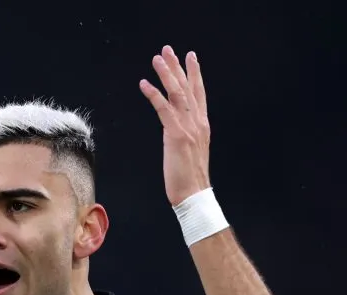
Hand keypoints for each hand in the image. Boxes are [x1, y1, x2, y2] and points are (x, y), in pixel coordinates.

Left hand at [139, 46, 210, 205]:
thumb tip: (177, 128)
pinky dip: (154, 95)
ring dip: (166, 74)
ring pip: (177, 94)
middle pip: (188, 88)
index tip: (191, 58)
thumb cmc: (189, 177)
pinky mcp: (176, 135)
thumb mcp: (190, 150)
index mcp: (202, 126)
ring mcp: (188, 128)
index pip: (199, 94)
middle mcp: (198, 123)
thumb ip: (186, 135)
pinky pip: (164, 109)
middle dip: (178, 67)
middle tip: (169, 49)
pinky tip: (144, 84)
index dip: (195, 74)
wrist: (194, 194)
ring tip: (157, 59)